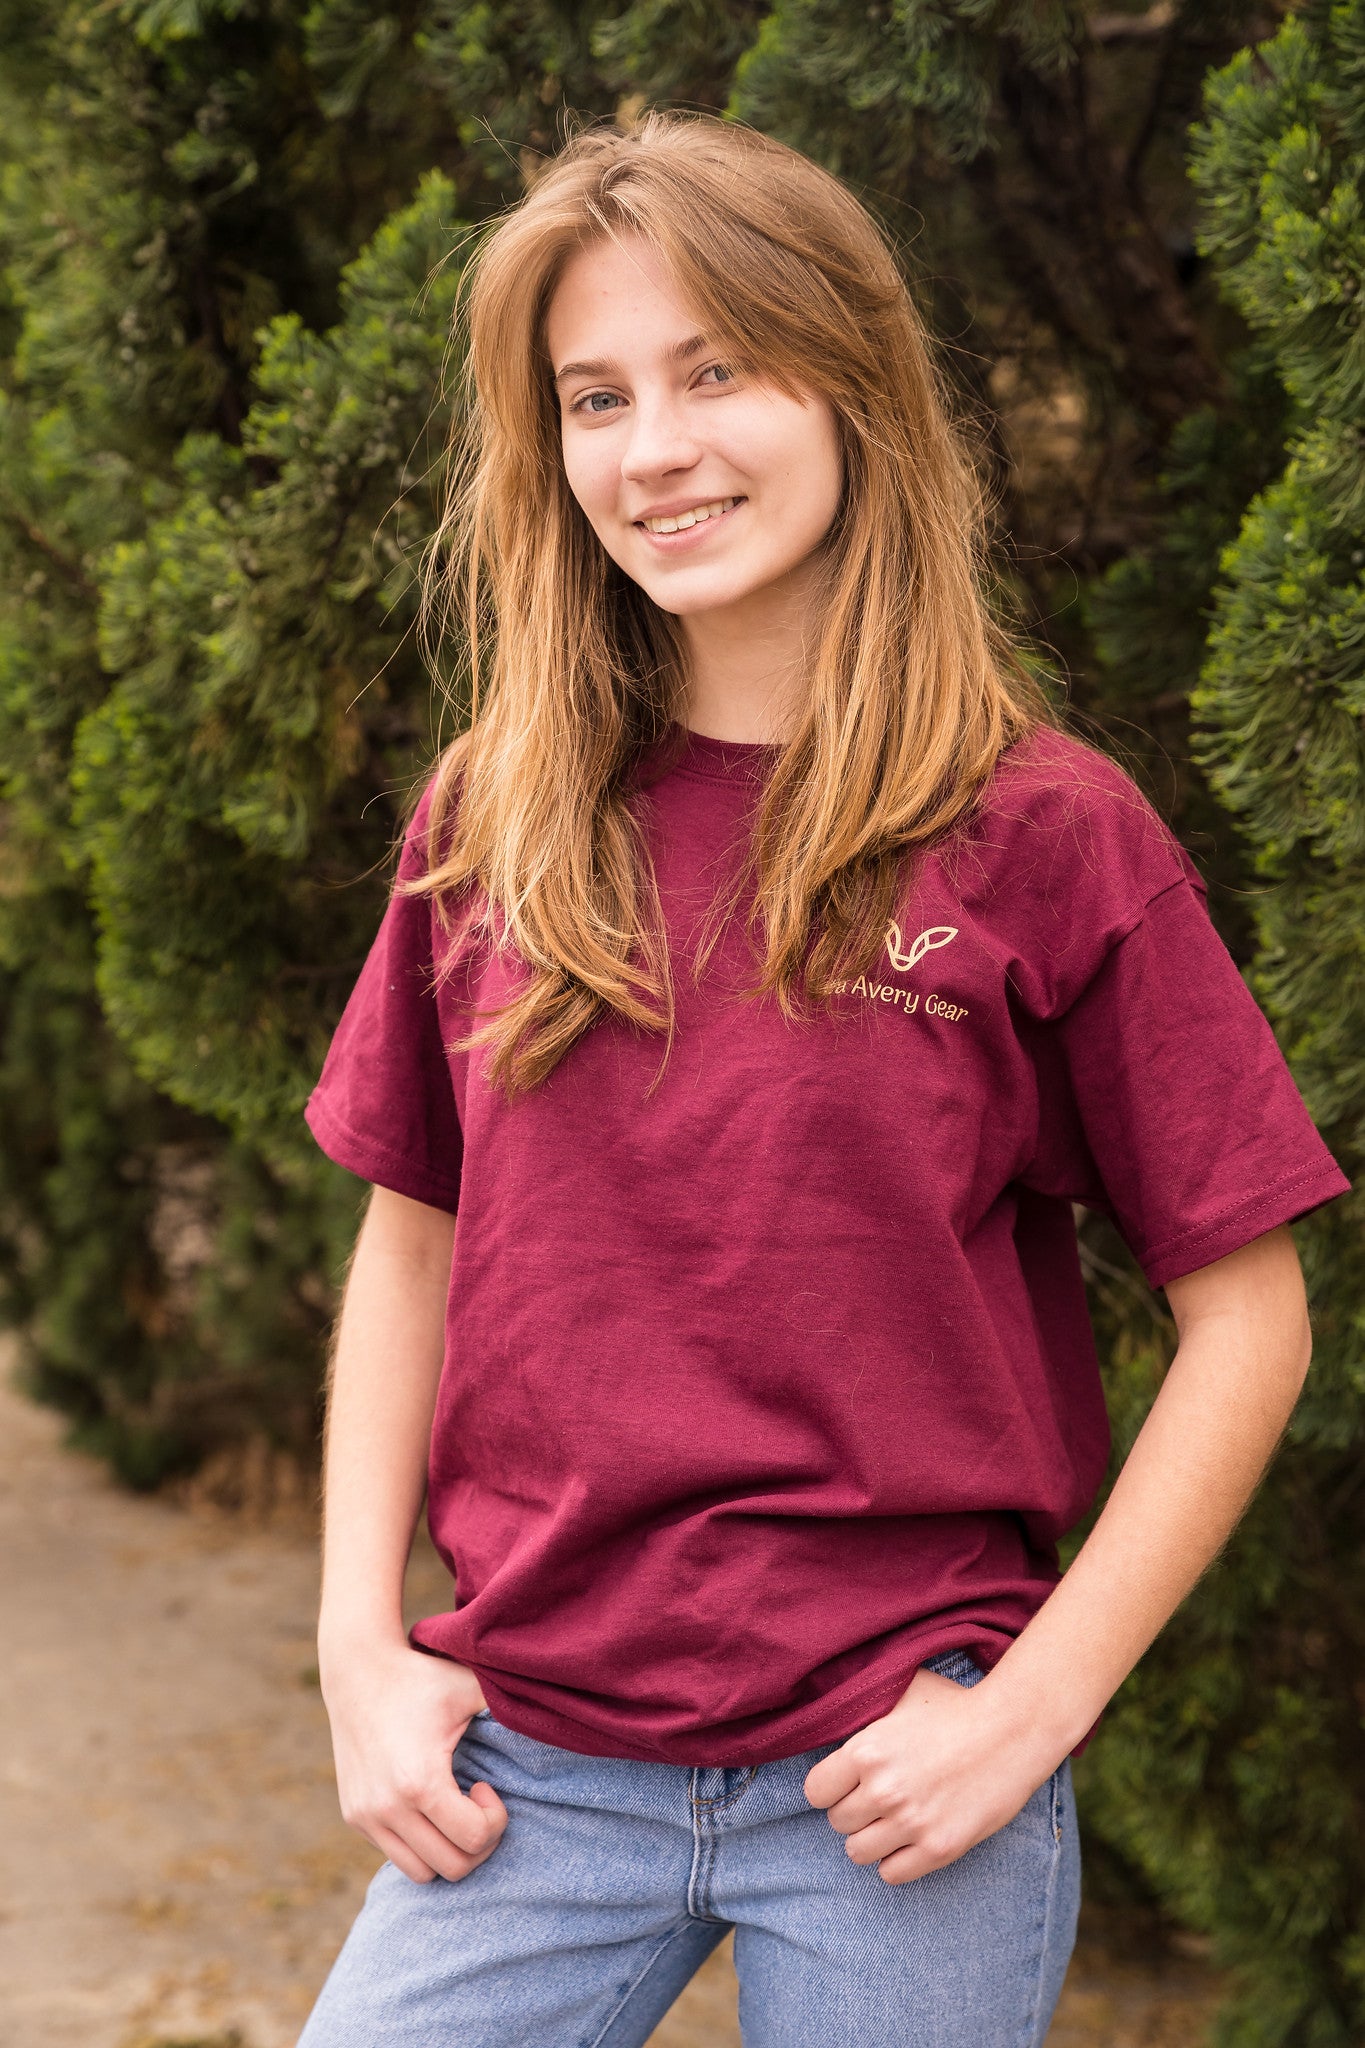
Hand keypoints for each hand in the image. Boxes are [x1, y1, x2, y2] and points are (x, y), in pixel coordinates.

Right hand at [320, 1638, 507, 1883]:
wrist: (358, 1671)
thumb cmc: (422, 1678)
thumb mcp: (470, 1686)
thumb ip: (512, 1703)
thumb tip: (557, 1710)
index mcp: (420, 1782)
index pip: (473, 1840)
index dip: (494, 1820)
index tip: (486, 1786)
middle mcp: (388, 1808)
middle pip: (452, 1867)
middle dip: (477, 1842)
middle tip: (477, 1804)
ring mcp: (367, 1817)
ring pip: (421, 1873)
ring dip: (447, 1851)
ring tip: (453, 1810)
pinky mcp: (355, 1817)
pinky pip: (397, 1856)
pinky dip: (420, 1845)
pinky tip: (429, 1808)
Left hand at [803, 1664, 1053, 1884]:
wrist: (1013, 1730)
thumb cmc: (955, 1705)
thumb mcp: (902, 1690)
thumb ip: (864, 1702)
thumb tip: (832, 1703)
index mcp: (866, 1750)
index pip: (815, 1791)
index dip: (829, 1787)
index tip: (846, 1782)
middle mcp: (883, 1790)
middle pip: (837, 1822)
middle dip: (853, 1810)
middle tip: (877, 1797)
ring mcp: (911, 1823)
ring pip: (857, 1853)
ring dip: (870, 1838)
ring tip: (891, 1819)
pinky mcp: (939, 1848)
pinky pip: (892, 1874)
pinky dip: (896, 1860)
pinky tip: (910, 1838)